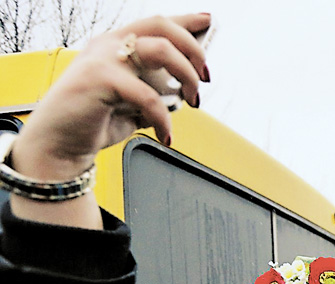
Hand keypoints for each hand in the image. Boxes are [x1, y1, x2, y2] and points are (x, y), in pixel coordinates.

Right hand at [13, 13, 210, 183]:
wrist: (58, 142)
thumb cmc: (94, 121)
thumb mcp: (132, 102)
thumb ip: (154, 90)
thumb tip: (184, 90)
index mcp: (116, 45)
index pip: (157, 24)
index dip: (185, 21)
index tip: (207, 21)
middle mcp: (110, 44)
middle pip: (163, 26)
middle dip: (194, 49)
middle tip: (205, 76)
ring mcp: (104, 58)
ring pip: (162, 50)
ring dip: (187, 75)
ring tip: (192, 100)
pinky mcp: (100, 78)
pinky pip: (149, 97)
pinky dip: (164, 119)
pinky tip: (164, 133)